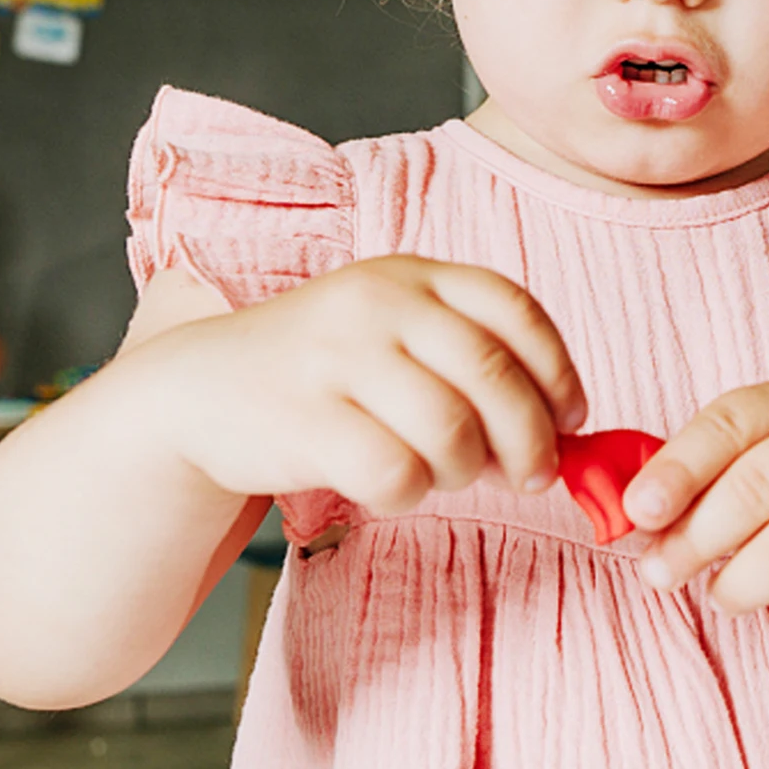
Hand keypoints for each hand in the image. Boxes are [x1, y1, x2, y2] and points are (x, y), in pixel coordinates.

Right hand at [140, 256, 587, 513]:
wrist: (199, 392)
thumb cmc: (323, 374)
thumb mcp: (394, 336)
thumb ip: (471, 364)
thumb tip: (564, 436)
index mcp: (412, 275)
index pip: (516, 310)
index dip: (558, 373)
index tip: (569, 419)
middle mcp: (378, 303)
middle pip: (495, 378)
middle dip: (531, 441)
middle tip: (530, 476)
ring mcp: (338, 358)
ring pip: (452, 433)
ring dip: (463, 471)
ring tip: (438, 473)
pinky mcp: (305, 419)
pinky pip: (396, 473)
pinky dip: (407, 493)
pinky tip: (386, 483)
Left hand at [621, 376, 768, 635]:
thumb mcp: (754, 472)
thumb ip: (698, 486)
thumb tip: (629, 517)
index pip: (728, 423)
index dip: (677, 469)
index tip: (637, 512)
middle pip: (754, 488)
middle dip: (693, 540)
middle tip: (659, 574)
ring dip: (740, 585)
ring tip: (727, 593)